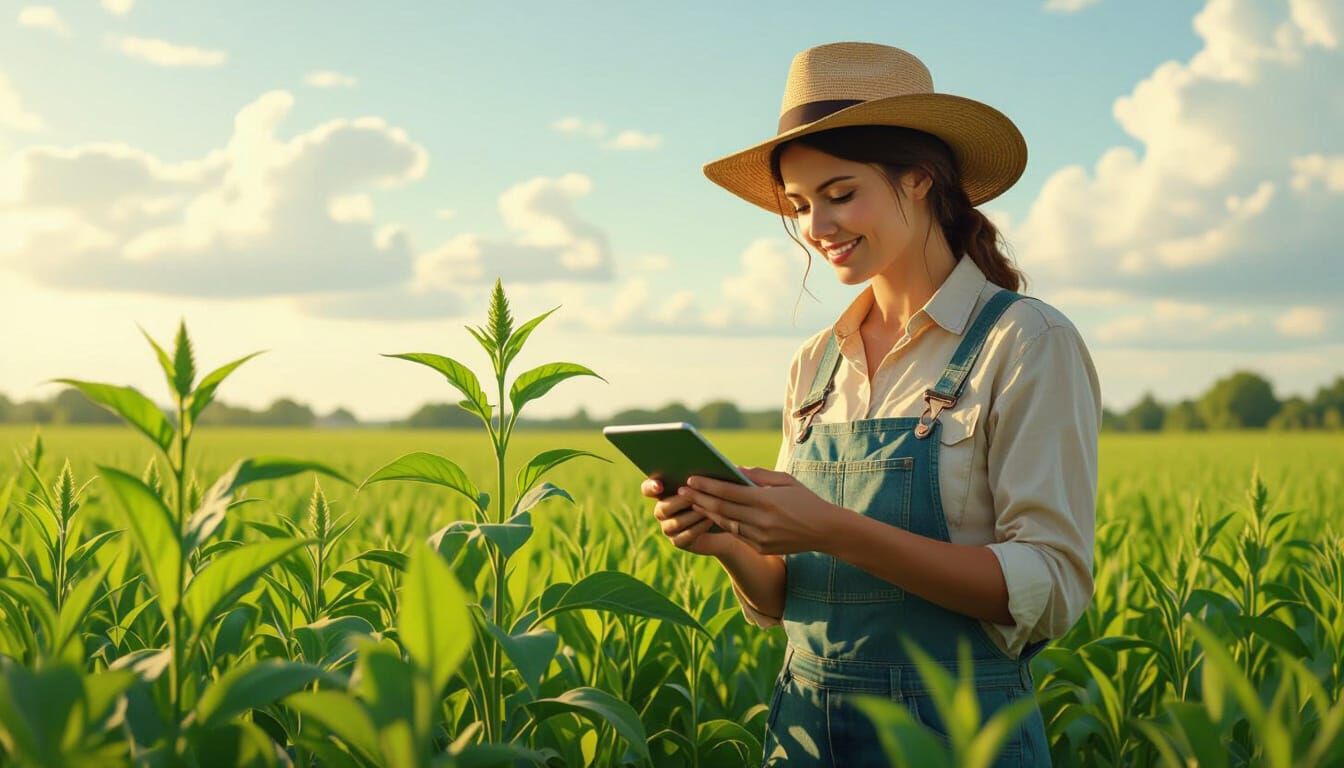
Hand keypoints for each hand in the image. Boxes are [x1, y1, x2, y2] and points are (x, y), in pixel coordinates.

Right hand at [641, 477, 738, 556]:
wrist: (723, 521)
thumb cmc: (714, 495)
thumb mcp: (707, 483)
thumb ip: (699, 475)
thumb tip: (701, 467)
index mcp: (663, 492)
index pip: (647, 489)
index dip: (651, 487)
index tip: (660, 485)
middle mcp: (661, 510)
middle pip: (663, 508)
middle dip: (680, 502)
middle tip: (694, 496)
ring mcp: (668, 527)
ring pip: (676, 523)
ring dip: (693, 515)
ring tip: (707, 508)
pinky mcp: (678, 541)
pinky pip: (685, 536)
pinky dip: (698, 527)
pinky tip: (710, 520)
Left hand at [679, 467, 850, 554]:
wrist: (825, 531)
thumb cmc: (805, 500)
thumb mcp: (784, 481)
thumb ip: (758, 475)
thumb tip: (733, 469)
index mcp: (767, 500)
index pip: (728, 491)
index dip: (707, 485)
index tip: (690, 479)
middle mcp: (761, 520)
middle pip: (722, 508)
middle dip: (699, 498)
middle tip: (682, 490)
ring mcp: (760, 537)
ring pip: (725, 523)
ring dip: (707, 512)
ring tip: (692, 502)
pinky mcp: (761, 548)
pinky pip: (736, 534)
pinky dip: (721, 524)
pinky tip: (711, 515)